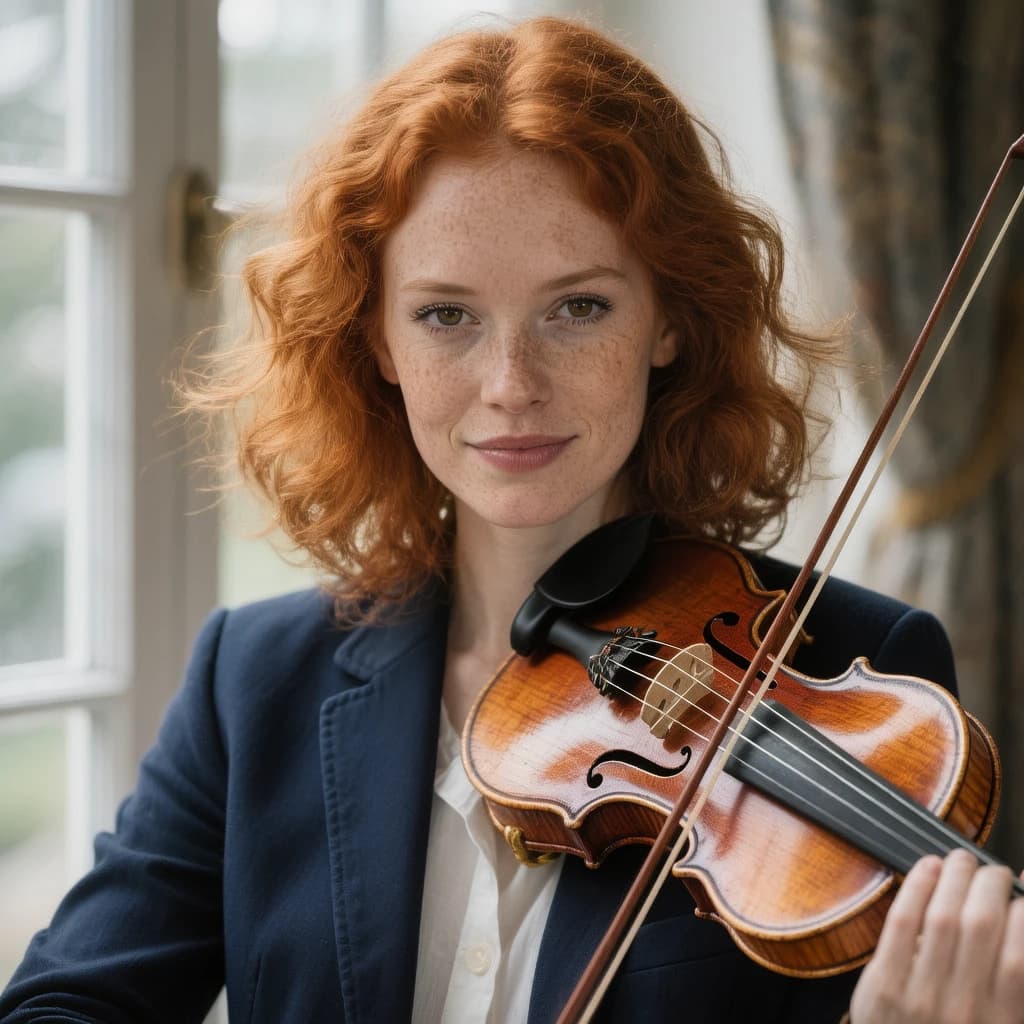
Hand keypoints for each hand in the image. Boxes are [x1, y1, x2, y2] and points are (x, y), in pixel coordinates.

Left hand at [849, 849, 1023, 1022]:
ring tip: (963, 861)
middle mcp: (967, 1010)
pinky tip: (929, 866)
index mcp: (1004, 1020)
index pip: (1019, 956)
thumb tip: (1023, 908)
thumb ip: (1016, 971)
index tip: (1023, 894)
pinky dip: (917, 887)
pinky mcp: (884, 984)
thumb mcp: (1004, 1020)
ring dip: (955, 876)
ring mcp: (922, 997)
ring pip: (943, 917)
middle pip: (981, 925)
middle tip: (994, 872)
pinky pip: (902, 923)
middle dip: (991, 884)